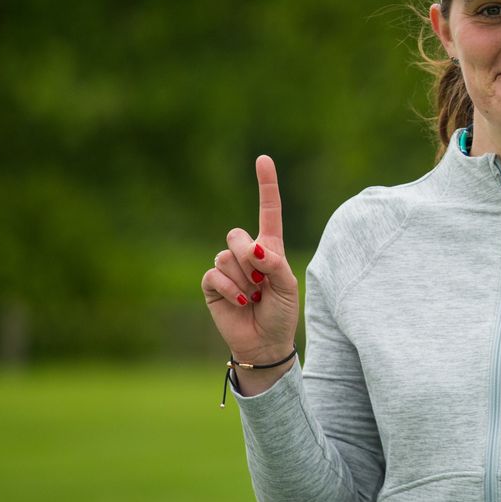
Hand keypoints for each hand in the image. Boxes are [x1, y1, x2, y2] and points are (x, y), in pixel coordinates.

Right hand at [201, 155, 299, 382]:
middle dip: (249, 259)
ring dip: (244, 280)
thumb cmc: (281, 313)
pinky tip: (241, 302)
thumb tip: (253, 248)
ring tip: (254, 297)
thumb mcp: (288, 286)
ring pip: (226, 256)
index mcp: (270, 247)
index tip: (263, 159)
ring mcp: (227, 267)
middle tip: (262, 283)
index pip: (268, 210)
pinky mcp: (212, 284)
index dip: (266, 185)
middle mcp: (246, 253)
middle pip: (237, 235)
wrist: (265, 342)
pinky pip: (214, 274)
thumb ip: (275, 263)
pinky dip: (230, 290)